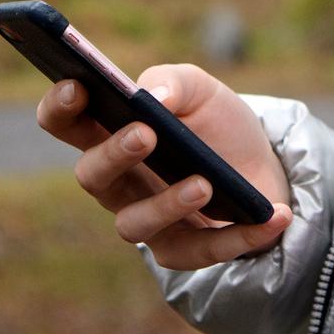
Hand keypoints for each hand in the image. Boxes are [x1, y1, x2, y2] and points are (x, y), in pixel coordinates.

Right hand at [36, 64, 294, 269]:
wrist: (261, 163)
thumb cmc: (215, 124)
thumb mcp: (201, 90)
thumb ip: (173, 82)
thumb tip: (154, 100)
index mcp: (109, 134)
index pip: (65, 123)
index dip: (60, 107)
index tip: (77, 85)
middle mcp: (118, 182)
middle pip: (92, 176)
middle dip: (114, 154)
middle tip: (145, 133)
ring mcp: (148, 219)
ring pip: (134, 225)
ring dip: (167, 204)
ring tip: (204, 183)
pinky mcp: (185, 249)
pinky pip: (203, 250)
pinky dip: (240, 235)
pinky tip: (273, 216)